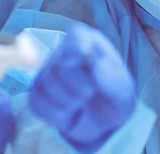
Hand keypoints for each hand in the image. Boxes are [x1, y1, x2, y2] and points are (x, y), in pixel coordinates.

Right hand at [29, 24, 135, 151]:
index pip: (76, 35)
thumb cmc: (114, 98)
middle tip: (91, 94)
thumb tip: (95, 65)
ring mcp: (47, 72)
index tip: (84, 55)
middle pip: (60, 66)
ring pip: (46, 85)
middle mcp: (65, 52)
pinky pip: (37, 103)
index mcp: (89, 42)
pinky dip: (55, 115)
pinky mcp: (36, 93)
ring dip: (68, 104)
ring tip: (81, 105)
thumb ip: (112, 78)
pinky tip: (68, 114)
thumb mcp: (123, 91)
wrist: (102, 123)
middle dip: (78, 88)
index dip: (77, 45)